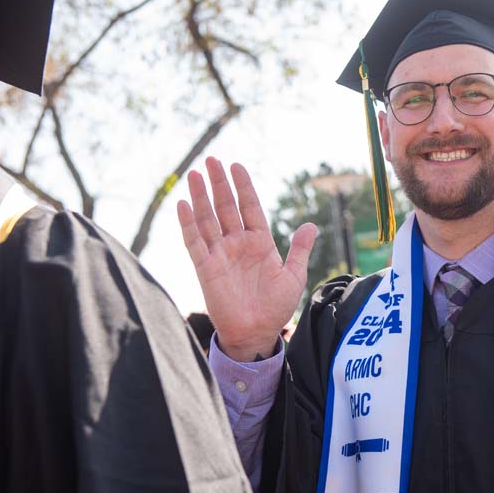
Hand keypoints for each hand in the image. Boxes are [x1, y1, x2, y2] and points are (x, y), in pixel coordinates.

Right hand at [178, 157, 316, 361]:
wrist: (257, 333)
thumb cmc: (276, 307)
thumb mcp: (294, 276)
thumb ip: (300, 250)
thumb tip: (310, 225)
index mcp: (260, 242)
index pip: (250, 207)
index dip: (243, 187)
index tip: (236, 165)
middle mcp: (238, 244)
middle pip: (225, 207)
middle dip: (218, 183)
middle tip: (211, 159)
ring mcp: (220, 254)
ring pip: (207, 219)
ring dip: (200, 196)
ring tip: (194, 173)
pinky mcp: (205, 268)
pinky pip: (194, 242)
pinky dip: (187, 224)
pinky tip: (183, 205)